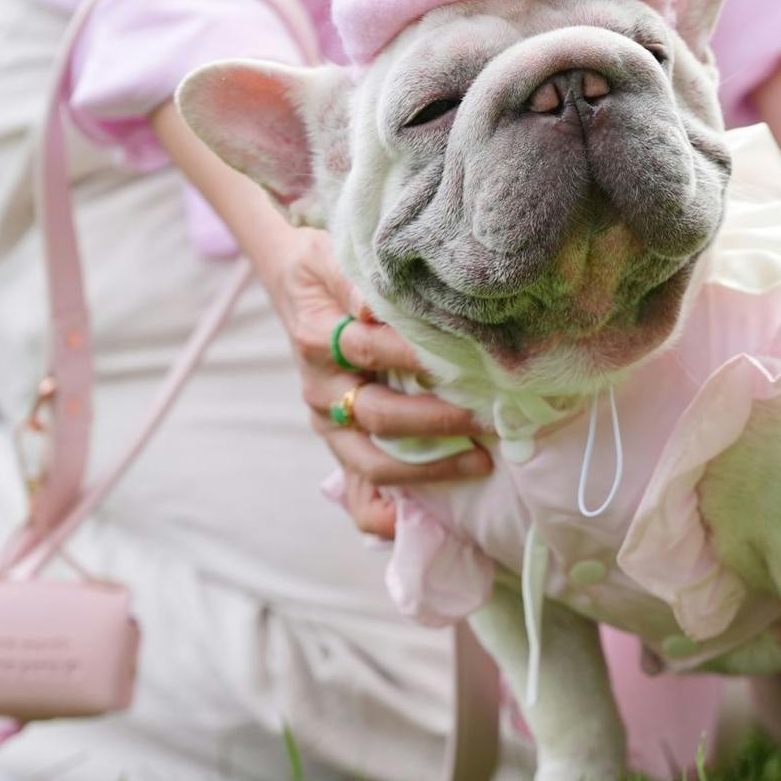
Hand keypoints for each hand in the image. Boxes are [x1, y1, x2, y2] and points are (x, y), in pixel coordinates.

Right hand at [262, 228, 491, 537]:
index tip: (466, 361)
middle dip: (437, 421)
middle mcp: (320, 388)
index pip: (373, 352)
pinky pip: (356, 494)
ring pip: (372, 461)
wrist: (294, 285)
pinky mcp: (337, 445)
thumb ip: (360, 280)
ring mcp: (327, 423)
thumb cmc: (328, 270)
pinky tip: (417, 523)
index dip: (418, 358)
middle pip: (378, 415)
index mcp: (317, 339)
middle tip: (487, 420)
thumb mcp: (337, 256)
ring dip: (427, 470)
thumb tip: (375, 305)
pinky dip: (383, 515)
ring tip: (479, 463)